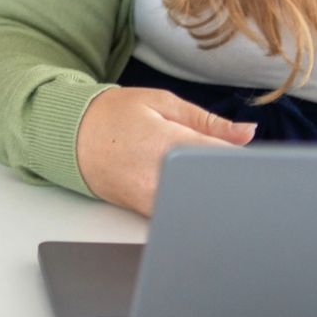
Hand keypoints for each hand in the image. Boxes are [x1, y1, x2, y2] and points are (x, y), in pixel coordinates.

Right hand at [73, 86, 255, 214]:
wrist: (69, 135)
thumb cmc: (113, 114)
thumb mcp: (161, 103)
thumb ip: (207, 120)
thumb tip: (247, 133)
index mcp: (167, 142)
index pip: (221, 157)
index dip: (241, 158)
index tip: (247, 157)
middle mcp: (158, 176)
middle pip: (213, 186)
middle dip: (226, 177)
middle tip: (223, 164)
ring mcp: (150, 198)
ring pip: (198, 204)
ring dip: (207, 191)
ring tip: (196, 172)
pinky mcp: (143, 213)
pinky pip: (179, 212)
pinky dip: (189, 201)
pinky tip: (180, 185)